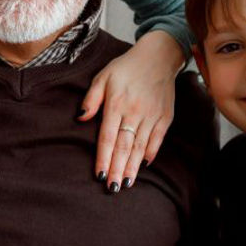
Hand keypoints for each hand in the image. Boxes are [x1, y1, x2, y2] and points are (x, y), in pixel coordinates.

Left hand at [80, 30, 182, 191]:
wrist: (158, 57)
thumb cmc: (125, 68)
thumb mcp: (102, 77)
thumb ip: (91, 99)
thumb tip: (80, 118)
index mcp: (116, 104)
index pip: (107, 137)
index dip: (103, 157)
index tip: (99, 174)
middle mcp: (135, 112)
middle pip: (124, 146)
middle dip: (117, 168)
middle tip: (111, 188)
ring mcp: (152, 116)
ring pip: (140, 146)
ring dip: (132, 166)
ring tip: (125, 183)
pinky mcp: (165, 117)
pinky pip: (157, 139)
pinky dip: (150, 153)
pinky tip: (143, 166)